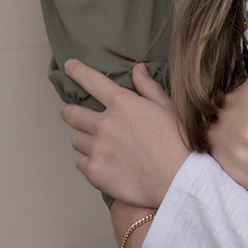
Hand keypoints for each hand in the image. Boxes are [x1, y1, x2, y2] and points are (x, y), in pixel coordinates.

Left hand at [61, 60, 189, 205]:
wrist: (178, 180)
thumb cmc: (177, 142)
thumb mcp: (167, 107)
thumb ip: (148, 87)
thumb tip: (137, 69)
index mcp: (122, 104)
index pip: (92, 81)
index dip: (78, 71)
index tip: (69, 66)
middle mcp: (104, 124)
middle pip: (71, 113)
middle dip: (69, 110)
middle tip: (71, 112)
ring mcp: (97, 149)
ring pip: (76, 139)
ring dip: (84, 138)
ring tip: (98, 144)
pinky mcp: (94, 172)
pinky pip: (80, 161)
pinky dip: (88, 160)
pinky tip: (103, 162)